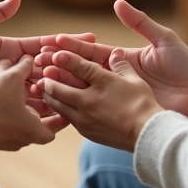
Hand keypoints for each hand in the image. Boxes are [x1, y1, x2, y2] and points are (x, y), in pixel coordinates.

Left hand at [0, 0, 94, 110]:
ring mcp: (11, 86)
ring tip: (82, 86)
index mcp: (14, 49)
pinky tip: (61, 107)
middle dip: (69, 66)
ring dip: (59, 86)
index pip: (45, 44)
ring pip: (42, 87)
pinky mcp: (3, 101)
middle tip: (93, 64)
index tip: (89, 37)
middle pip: (48, 67)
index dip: (66, 41)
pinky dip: (43, 106)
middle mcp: (16, 68)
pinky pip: (27, 105)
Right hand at [0, 56, 68, 150]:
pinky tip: (1, 97)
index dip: (62, 108)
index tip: (62, 97)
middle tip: (45, 91)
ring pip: (22, 123)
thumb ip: (22, 67)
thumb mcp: (11, 79)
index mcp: (38, 131)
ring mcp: (8, 142)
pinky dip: (7, 112)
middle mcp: (26, 140)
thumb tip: (28, 59)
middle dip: (43, 106)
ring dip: (23, 109)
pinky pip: (5, 125)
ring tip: (23, 91)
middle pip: (42, 123)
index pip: (59, 122)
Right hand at [32, 0, 187, 124]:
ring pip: (85, 91)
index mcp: (122, 58)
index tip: (52, 41)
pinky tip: (60, 107)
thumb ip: (140, 23)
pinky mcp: (124, 112)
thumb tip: (118, 3)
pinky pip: (98, 110)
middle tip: (38, 61)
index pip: (91, 52)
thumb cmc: (185, 65)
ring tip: (42, 83)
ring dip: (64, 87)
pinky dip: (79, 108)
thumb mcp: (162, 40)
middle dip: (60, 66)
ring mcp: (118, 96)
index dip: (71, 47)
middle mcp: (116, 77)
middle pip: (82, 71)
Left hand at [39, 48, 164, 151]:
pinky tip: (57, 106)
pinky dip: (58, 110)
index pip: (79, 66)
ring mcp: (84, 117)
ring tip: (42, 88)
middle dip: (48, 78)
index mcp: (102, 82)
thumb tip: (115, 52)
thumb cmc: (143, 105)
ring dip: (49, 95)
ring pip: (58, 104)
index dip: (65, 58)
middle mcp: (88, 100)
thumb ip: (122, 65)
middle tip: (41, 71)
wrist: (146, 135)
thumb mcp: (135, 80)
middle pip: (59, 87)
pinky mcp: (84, 130)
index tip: (55, 53)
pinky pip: (66, 118)